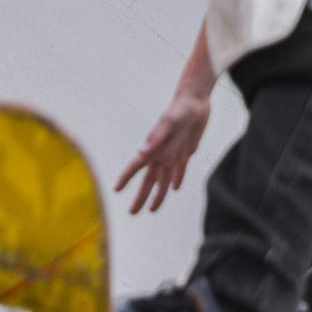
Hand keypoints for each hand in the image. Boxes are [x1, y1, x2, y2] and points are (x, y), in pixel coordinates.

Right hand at [115, 90, 212, 213]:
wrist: (196, 99)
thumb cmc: (182, 109)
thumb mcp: (171, 122)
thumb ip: (157, 137)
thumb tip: (142, 152)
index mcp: (154, 147)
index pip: (136, 166)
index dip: (126, 178)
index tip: (116, 189)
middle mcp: (161, 152)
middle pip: (149, 179)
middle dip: (141, 196)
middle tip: (132, 212)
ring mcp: (173, 152)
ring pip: (163, 178)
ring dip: (158, 194)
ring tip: (152, 209)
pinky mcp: (186, 150)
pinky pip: (180, 169)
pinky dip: (176, 179)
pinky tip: (174, 188)